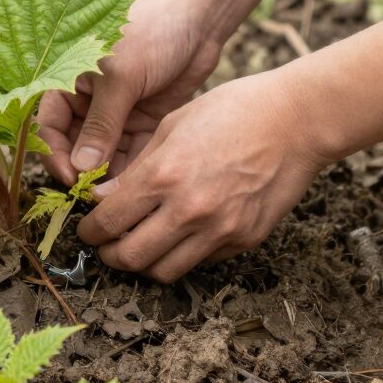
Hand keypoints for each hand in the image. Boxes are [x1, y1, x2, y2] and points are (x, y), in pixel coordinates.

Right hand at [37, 0, 234, 188]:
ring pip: (105, 157)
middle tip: (96, 196)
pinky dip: (134, 171)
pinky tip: (140, 186)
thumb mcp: (121, 76)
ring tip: (120, 197)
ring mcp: (117, 114)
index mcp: (68, 81)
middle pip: (76, 148)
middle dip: (84, 172)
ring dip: (110, 177)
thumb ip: (101, 123)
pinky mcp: (144, 123)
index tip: (72, 179)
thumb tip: (82, 168)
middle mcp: (88, 101)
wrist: (198, 17)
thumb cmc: (149, 31)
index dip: (55, 155)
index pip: (50, 127)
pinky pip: (133, 155)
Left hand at [74, 69, 334, 281]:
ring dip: (144, 263)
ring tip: (140, 245)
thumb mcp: (171, 126)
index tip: (87, 229)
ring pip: (164, 272)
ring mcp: (220, 229)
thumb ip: (136, 168)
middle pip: (131, 258)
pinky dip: (182, 254)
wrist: (295, 120)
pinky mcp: (244, 240)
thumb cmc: (231, 110)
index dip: (90, 231)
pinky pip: (201, 261)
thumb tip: (103, 199)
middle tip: (107, 245)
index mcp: (164, 174)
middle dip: (110, 255)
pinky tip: (180, 233)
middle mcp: (189, 209)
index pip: (109, 222)